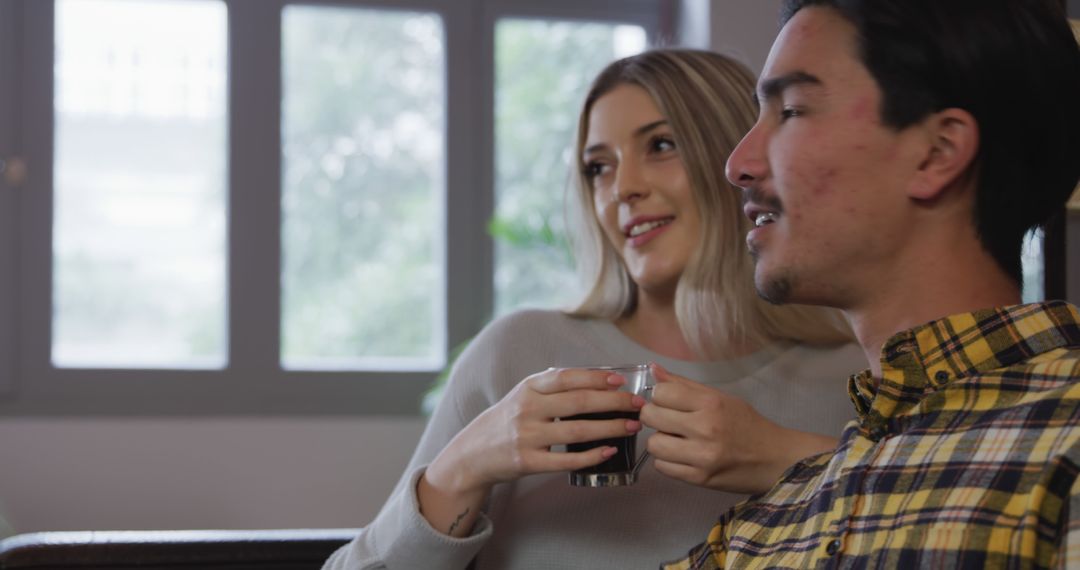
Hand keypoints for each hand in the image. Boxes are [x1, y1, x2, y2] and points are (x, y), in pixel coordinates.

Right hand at [419, 367, 642, 535]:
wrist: (473, 453)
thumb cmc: (506, 420)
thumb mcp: (522, 394)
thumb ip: (551, 384)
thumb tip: (592, 375)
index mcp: (528, 388)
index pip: (567, 378)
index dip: (596, 378)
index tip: (621, 380)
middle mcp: (527, 409)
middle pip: (578, 402)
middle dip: (613, 402)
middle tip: (638, 404)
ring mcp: (527, 436)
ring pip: (577, 430)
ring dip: (610, 427)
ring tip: (632, 426)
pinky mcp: (528, 462)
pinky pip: (566, 460)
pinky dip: (591, 455)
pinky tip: (610, 451)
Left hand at [639, 363, 835, 494]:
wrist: (776, 459)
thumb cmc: (748, 425)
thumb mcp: (721, 398)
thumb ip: (684, 385)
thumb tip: (653, 369)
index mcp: (711, 403)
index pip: (661, 393)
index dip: (660, 397)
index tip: (669, 402)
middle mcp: (705, 428)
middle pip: (651, 417)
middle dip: (656, 418)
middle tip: (669, 421)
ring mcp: (702, 456)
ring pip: (653, 445)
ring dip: (661, 442)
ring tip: (676, 441)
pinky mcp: (700, 478)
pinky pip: (662, 468)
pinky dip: (668, 462)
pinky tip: (683, 456)